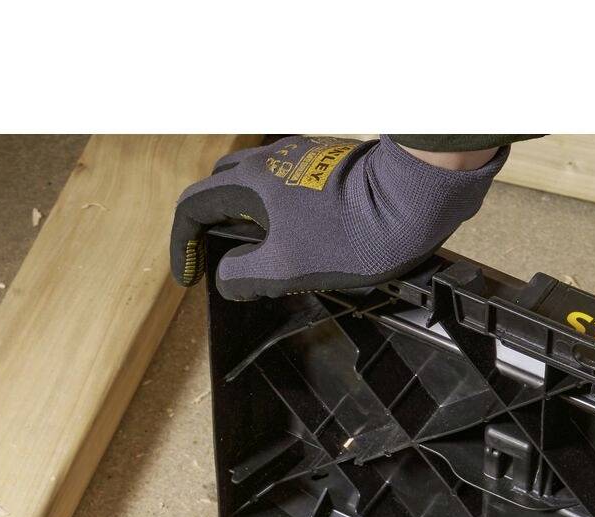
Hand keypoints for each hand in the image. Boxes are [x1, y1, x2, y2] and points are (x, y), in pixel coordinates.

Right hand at [171, 137, 504, 301]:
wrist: (410, 198)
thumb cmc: (349, 231)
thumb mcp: (287, 267)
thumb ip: (245, 275)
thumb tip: (226, 280)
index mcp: (250, 182)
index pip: (194, 206)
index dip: (184, 243)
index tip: (189, 275)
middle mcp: (270, 160)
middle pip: (222, 185)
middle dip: (213, 220)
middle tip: (220, 255)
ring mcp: (301, 158)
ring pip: (258, 182)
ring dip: (249, 214)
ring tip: (262, 251)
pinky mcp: (329, 164)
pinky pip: (289, 184)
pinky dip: (279, 208)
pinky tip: (300, 235)